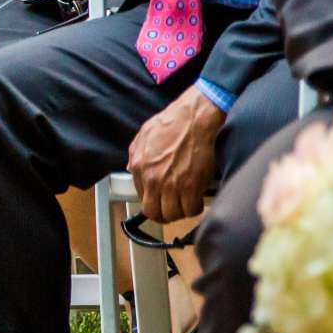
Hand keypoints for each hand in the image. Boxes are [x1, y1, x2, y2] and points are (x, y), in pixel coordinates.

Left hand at [127, 88, 223, 223]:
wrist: (196, 117)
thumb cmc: (174, 121)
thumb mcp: (145, 134)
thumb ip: (136, 154)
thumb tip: (133, 169)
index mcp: (140, 167)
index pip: (142, 198)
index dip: (154, 200)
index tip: (162, 198)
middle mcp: (153, 179)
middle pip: (154, 213)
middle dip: (164, 214)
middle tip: (174, 207)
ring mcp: (172, 185)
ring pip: (173, 215)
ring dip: (181, 212)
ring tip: (187, 202)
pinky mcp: (192, 187)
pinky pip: (192, 210)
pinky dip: (196, 207)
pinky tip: (198, 199)